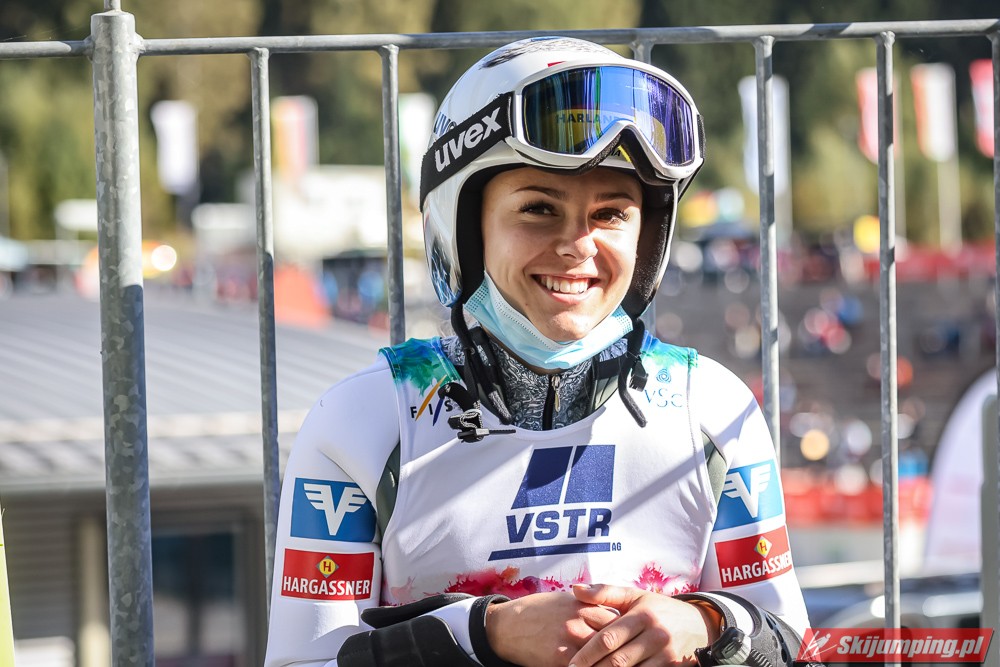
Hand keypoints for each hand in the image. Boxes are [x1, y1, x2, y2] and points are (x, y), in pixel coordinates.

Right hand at [485, 591, 620, 665]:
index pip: (618, 619)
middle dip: (624, 648)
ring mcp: (571, 641)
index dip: (628, 632)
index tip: (633, 640)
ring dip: (611, 661)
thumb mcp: (564, 601)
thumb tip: (612, 616)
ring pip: (603, 656)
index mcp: (583, 605)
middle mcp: (580, 621)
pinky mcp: (560, 659)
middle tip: (630, 655)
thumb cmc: (536, 612)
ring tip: (618, 665)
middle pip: (615, 638)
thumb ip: (588, 608)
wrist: (507, 626)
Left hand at [566, 584, 720, 666]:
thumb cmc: (658, 609)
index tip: (571, 664)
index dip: (587, 653)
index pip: (608, 638)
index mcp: (642, 615)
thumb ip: (605, 592)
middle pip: (618, 660)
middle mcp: (655, 635)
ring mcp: (666, 654)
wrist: (699, 623)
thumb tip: (575, 589)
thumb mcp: (635, 596)